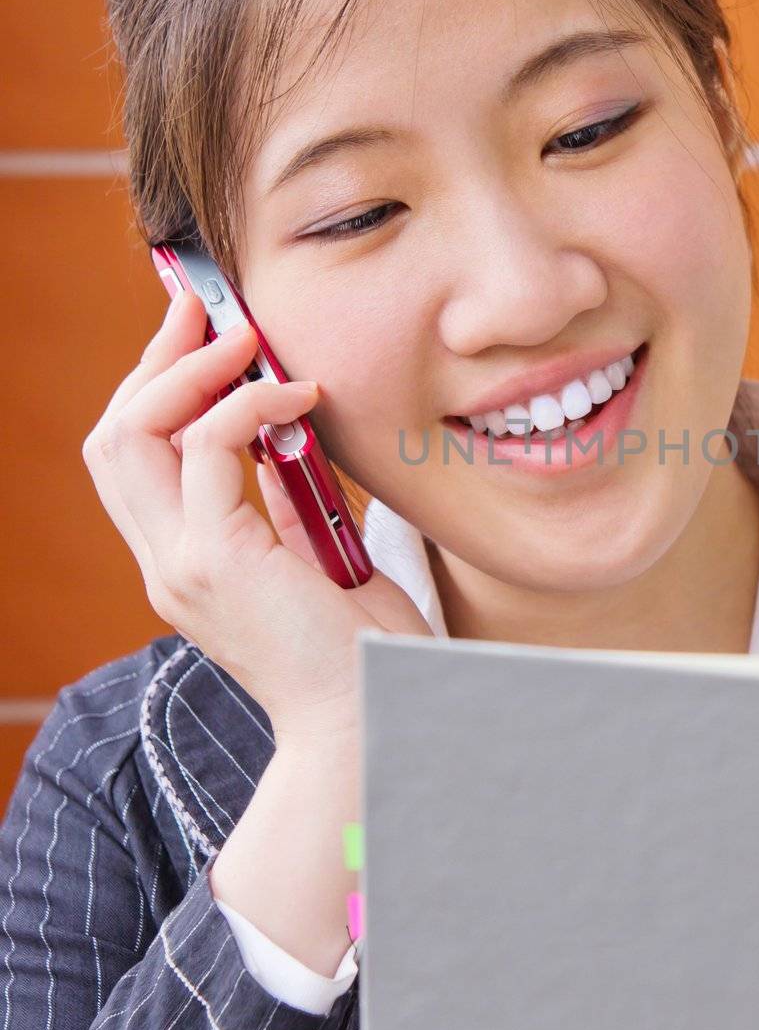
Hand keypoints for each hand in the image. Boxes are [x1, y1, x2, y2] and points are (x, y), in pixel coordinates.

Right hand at [82, 286, 431, 746]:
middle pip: (114, 437)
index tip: (202, 335)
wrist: (374, 720)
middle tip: (206, 309)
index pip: (132, 459)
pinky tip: (301, 396)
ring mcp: (180, 565)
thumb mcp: (319, 565)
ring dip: (189, 370)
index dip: (156, 388)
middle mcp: (165, 564)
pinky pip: (209, 447)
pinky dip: (250, 405)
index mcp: (183, 565)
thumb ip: (286, 511)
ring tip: (247, 338)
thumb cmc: (362, 651)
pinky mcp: (216, 560)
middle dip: (157, 361)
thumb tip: (287, 446)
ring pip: (133, 435)